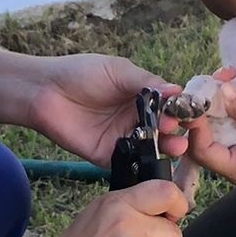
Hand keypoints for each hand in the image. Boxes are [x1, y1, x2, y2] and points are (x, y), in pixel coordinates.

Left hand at [30, 53, 176, 166]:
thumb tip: (177, 90)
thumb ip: (147, 83)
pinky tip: (155, 162)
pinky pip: (131, 163)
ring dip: (166, 148)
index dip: (180, 109)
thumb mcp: (118, 71)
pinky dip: (144, 165)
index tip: (190, 112)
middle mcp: (135, 118)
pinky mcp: (109, 156)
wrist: (45, 92)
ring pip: (152, 147)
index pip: (168, 105)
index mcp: (141, 95)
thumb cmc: (81, 74)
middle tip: (178, 129)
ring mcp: (123, 138)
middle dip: (175, 130)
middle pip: (164, 128)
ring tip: (175, 147)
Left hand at [184, 84, 235, 189]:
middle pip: (204, 137)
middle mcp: (235, 164)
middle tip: (209, 81)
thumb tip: (222, 90)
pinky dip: (231, 106)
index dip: (195, 125)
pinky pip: (233, 124)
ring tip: (223, 77)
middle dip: (204, 110)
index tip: (198, 99)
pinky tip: (233, 86)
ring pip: (218, 127)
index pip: (200, 149)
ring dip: (217, 103)